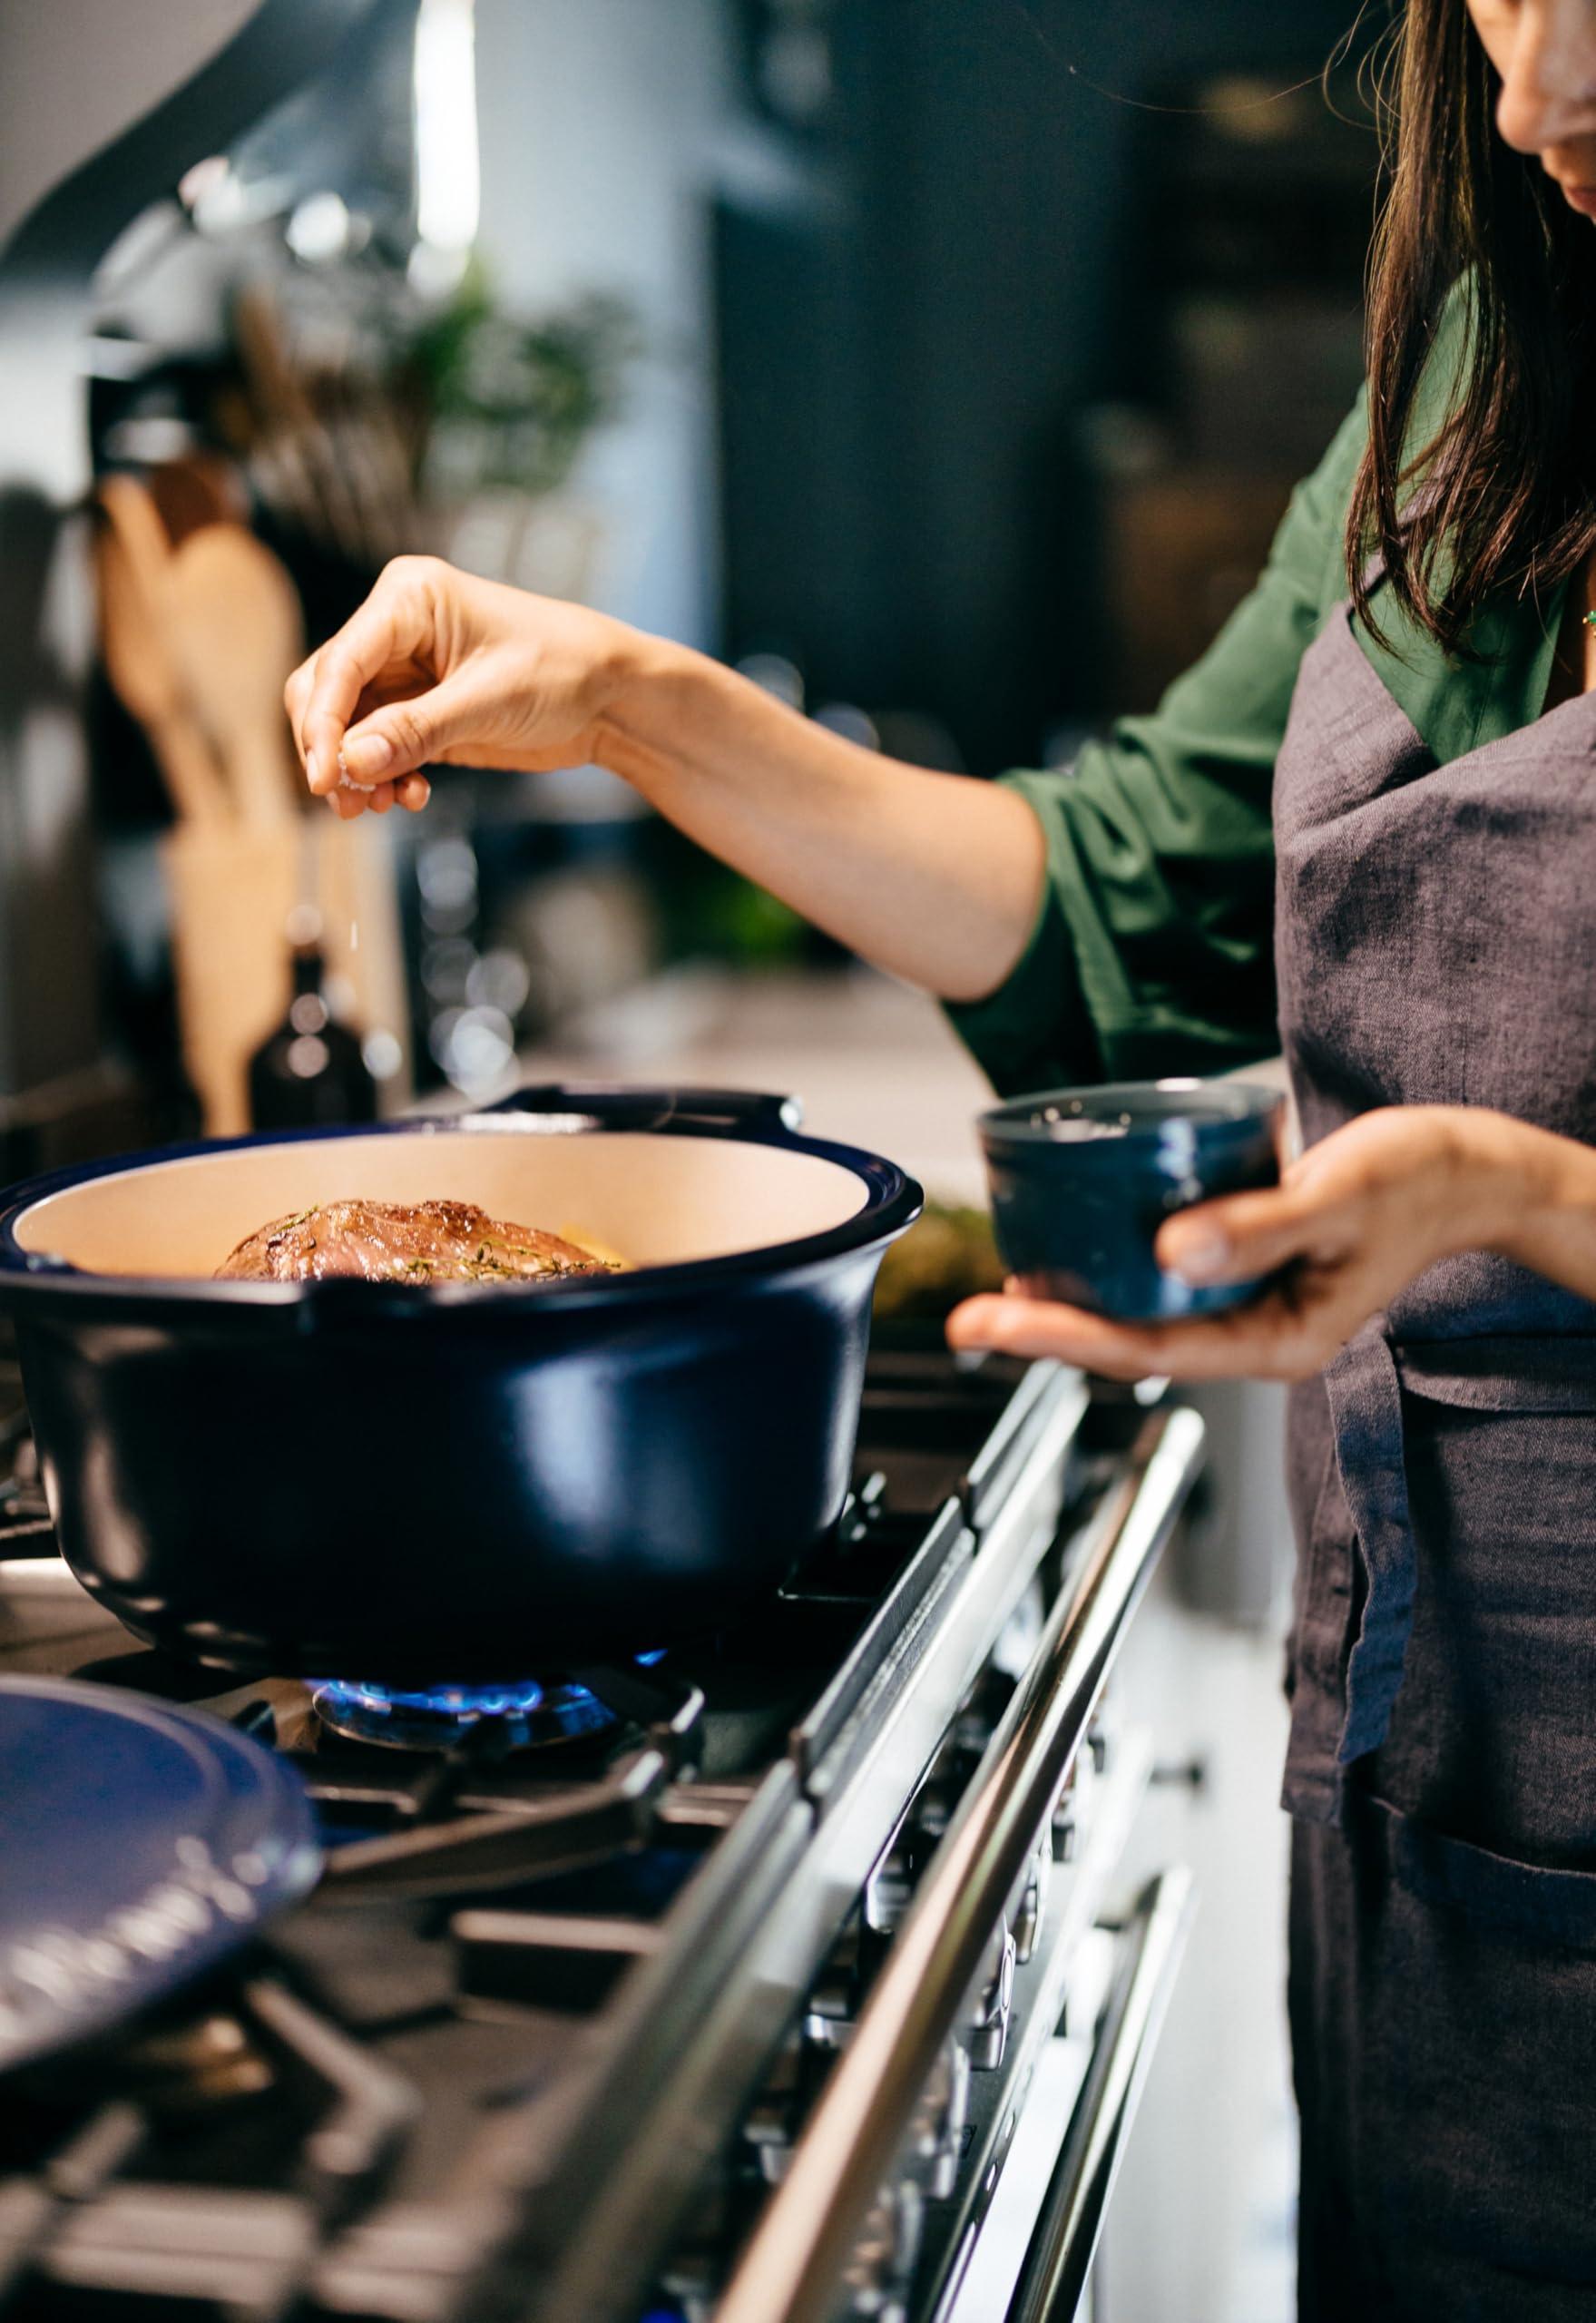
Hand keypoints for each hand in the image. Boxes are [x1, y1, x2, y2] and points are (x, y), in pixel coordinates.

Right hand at [282, 556, 652, 818]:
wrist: (612, 697)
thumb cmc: (563, 670)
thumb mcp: (490, 701)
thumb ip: (416, 731)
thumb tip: (350, 762)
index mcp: (409, 598)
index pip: (341, 662)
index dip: (322, 723)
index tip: (323, 777)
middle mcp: (397, 628)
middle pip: (327, 691)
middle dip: (332, 749)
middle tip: (348, 800)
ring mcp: (406, 670)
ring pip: (348, 725)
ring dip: (356, 769)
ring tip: (379, 805)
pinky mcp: (421, 710)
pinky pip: (379, 746)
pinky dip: (384, 774)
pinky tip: (409, 796)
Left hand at [947, 1105, 1535, 1382]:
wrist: (1467, 1167)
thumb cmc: (1419, 1180)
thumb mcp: (1342, 1196)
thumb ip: (1261, 1226)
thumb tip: (1170, 1250)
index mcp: (1278, 1339)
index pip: (1148, 1348)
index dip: (1065, 1338)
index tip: (997, 1321)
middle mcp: (1253, 1329)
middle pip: (1129, 1341)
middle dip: (1046, 1331)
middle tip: (966, 1318)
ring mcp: (1245, 1301)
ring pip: (1140, 1313)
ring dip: (1071, 1304)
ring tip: (997, 1293)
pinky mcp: (1240, 1262)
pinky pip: (1160, 1275)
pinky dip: (1110, 1264)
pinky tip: (1068, 1242)